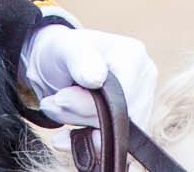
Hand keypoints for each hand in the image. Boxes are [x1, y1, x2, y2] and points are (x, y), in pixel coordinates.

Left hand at [20, 23, 158, 131]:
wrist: (55, 66)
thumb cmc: (63, 51)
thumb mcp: (65, 48)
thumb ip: (80, 60)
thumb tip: (95, 79)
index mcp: (134, 57)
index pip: (124, 95)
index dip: (92, 105)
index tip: (60, 98)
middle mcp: (143, 83)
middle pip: (120, 118)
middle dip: (80, 115)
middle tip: (51, 103)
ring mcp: (139, 106)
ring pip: (114, 135)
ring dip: (78, 127)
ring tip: (53, 108)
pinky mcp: (129, 126)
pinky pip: (111, 146)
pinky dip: (84, 144)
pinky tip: (63, 139)